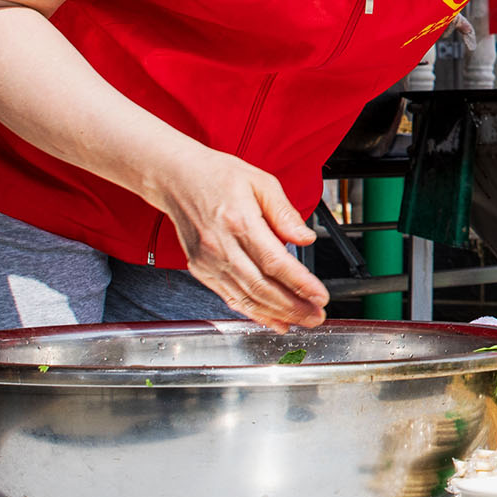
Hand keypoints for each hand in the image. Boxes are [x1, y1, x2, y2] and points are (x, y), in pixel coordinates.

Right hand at [145, 146, 329, 327]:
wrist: (176, 178)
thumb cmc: (218, 176)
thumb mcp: (261, 182)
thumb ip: (285, 213)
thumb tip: (306, 238)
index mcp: (239, 221)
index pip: (275, 262)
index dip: (300, 283)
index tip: (320, 296)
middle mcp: (221, 246)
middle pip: (261, 286)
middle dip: (293, 306)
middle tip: (317, 316)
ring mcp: (208, 261)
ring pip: (246, 297)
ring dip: (276, 314)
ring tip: (302, 321)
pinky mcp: (201, 269)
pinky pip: (229, 297)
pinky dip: (252, 312)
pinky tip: (273, 319)